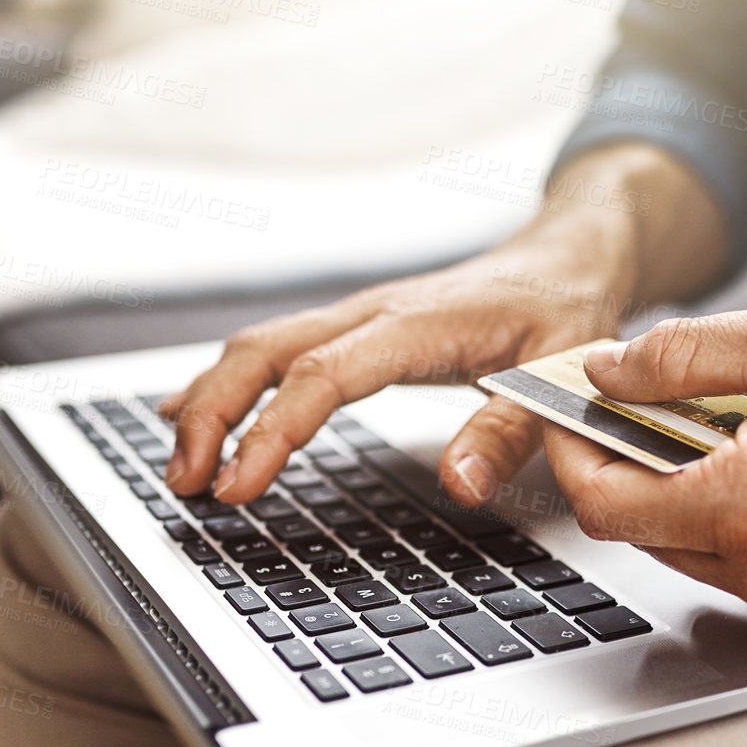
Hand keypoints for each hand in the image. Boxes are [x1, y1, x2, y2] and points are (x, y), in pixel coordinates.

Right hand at [159, 144, 728, 506]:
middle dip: (212, 415)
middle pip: (264, 351)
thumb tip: (457, 487)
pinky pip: (273, 349)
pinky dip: (226, 384)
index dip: (272, 430)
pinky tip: (193, 415)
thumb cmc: (563, 316)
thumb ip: (509, 432)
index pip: (322, 375)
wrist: (565, 259)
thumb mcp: (558, 378)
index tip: (237, 486)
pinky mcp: (351, 328)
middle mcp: (372, 312)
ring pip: (257, 347)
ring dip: (209, 402)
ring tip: (181, 470)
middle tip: (186, 485)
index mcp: (416, 324)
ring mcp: (355, 316)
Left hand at [541, 302, 746, 634]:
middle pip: (643, 530)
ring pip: (690, 549)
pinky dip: (732, 513)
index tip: (569, 408)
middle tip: (642, 397)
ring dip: (681, 488)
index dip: (572, 451)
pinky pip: (743, 564)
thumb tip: (606, 371)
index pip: (606, 504)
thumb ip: (681, 356)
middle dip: (627, 462)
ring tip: (722, 420)